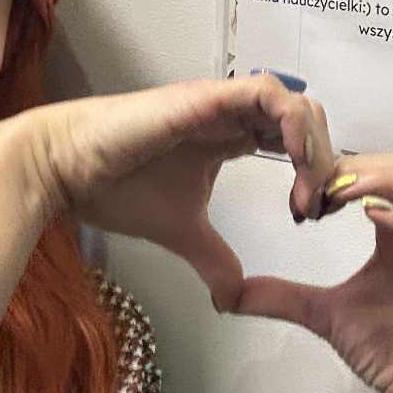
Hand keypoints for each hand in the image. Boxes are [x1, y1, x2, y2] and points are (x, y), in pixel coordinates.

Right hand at [17, 75, 334, 309]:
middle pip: (306, 119)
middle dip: (325, 162)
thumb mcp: (182, 232)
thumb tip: (234, 299)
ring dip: (314, 146)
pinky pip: (268, 94)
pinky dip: (292, 124)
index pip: (293, 140)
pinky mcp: (207, 97)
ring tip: (308, 192)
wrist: (67, 171)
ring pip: (296, 102)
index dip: (314, 172)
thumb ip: (214, 258)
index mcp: (229, 136)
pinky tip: (292, 164)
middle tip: (316, 208)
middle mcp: (231, 114)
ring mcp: (221, 101)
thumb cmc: (116, 190)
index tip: (310, 215)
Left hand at [233, 153, 392, 392]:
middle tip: (320, 185)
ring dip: (386, 182)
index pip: (380, 177)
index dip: (341, 170)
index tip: (302, 187)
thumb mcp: (325, 316)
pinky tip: (373, 217)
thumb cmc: (390, 353)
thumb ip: (283, 298)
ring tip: (343, 192)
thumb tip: (229, 295)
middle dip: (362, 164)